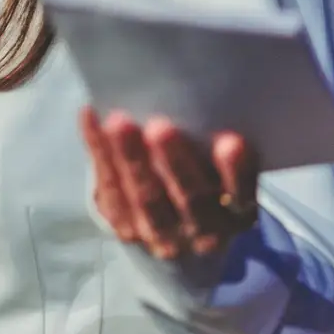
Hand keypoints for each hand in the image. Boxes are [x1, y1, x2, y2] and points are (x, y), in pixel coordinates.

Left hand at [79, 107, 259, 260]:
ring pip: (145, 198)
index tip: (232, 141)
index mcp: (235, 216)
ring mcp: (160, 235)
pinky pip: (110, 189)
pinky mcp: (125, 227)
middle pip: (190, 198)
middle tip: (162, 128)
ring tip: (120, 123)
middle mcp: (202, 232)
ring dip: (131, 159)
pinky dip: (100, 153)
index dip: (238, 171)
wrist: (175, 236)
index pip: (241, 196)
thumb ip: (219, 150)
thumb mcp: (223, 177)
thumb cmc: (204, 185)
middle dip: (175, 163)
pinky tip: (92, 118)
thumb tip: (205, 97)